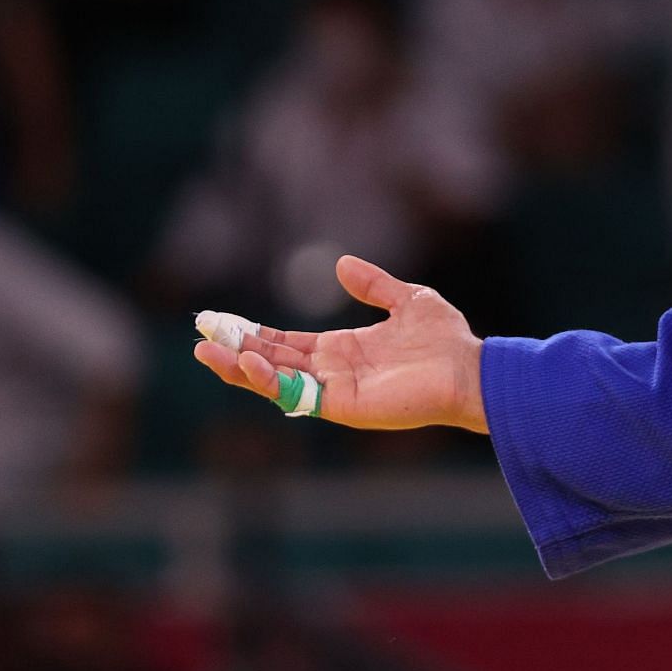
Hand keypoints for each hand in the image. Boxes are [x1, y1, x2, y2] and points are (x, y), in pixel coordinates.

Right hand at [192, 255, 487, 432]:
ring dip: (241, 368)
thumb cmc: (446, 340)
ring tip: (208, 351)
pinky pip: (298, 396)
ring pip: (276, 382)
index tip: (222, 321)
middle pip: (272, 362)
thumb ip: (374, 284)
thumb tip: (340, 264)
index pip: (286, 343)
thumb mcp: (408, 299)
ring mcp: (335, 391)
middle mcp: (332, 372)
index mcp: (342, 349)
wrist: (471, 367)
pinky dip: (270, 381)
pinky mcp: (343, 406)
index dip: (255, 333)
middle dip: (235, 350)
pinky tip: (248, 362)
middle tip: (200, 335)